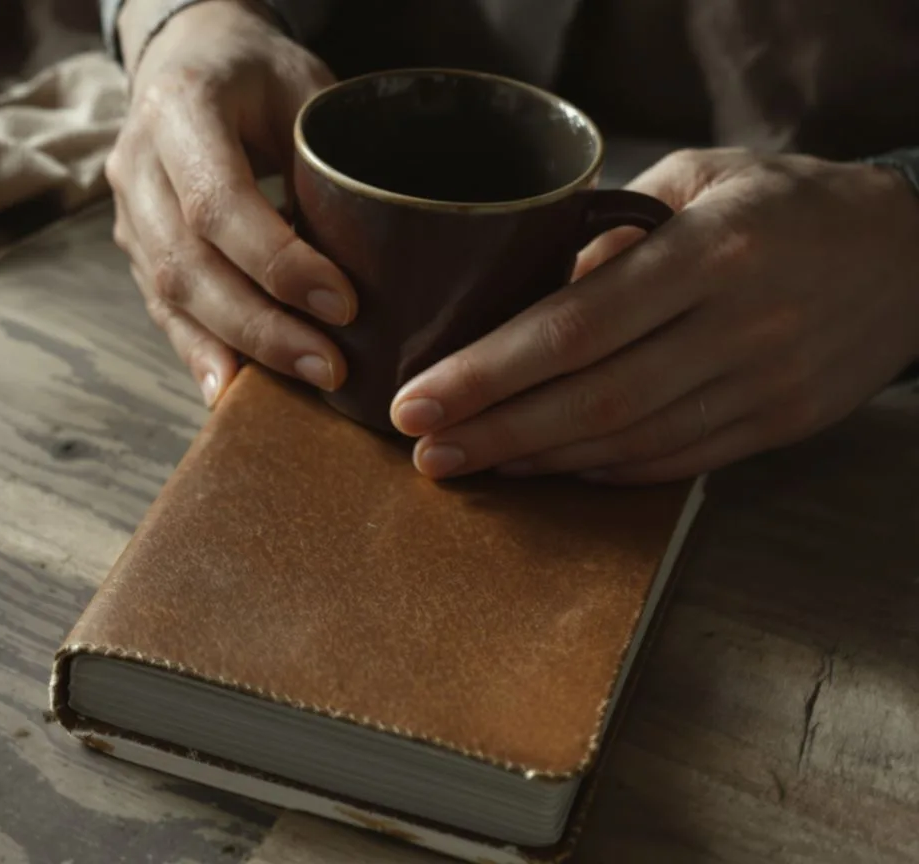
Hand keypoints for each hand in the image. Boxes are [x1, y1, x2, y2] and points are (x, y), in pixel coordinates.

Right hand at [107, 0, 353, 406]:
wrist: (189, 59)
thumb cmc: (259, 74)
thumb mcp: (305, 87)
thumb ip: (330, 158)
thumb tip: (388, 248)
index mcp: (181, 107)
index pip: (218, 202)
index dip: (277, 262)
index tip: (343, 303)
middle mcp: (138, 161)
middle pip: (186, 263)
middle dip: (261, 326)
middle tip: (329, 366)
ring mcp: (127, 208)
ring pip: (167, 294)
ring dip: (236, 347)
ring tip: (303, 380)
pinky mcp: (133, 245)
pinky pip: (162, 309)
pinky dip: (200, 351)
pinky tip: (233, 390)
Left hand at [389, 147, 918, 483]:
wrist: (913, 250)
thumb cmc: (784, 200)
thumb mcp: (698, 178)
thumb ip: (607, 231)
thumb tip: (519, 293)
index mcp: (711, 252)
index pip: (577, 325)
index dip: (489, 372)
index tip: (418, 399)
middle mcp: (740, 325)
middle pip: (594, 399)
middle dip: (496, 432)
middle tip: (424, 451)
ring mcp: (767, 383)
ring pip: (631, 442)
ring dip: (539, 461)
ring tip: (468, 463)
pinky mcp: (783, 425)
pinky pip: (677, 463)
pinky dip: (605, 472)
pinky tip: (547, 468)